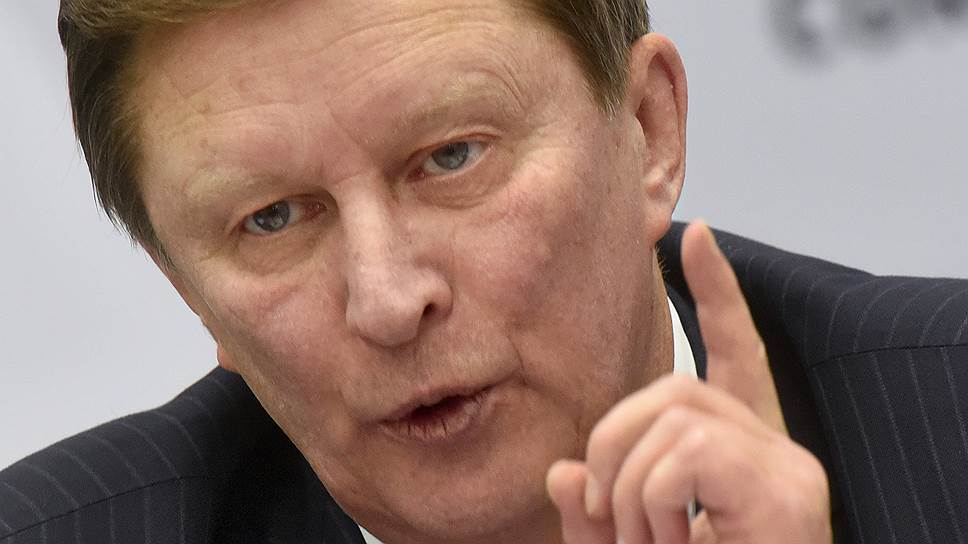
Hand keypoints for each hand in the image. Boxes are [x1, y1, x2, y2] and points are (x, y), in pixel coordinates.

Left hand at [546, 221, 831, 543]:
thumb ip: (593, 516)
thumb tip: (564, 470)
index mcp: (736, 460)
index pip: (731, 356)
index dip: (716, 294)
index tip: (696, 236)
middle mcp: (775, 453)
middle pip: (670, 388)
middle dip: (615, 446)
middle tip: (618, 522)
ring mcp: (788, 470)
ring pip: (671, 416)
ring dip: (634, 491)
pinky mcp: (789, 491)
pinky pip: (686, 453)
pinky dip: (654, 501)